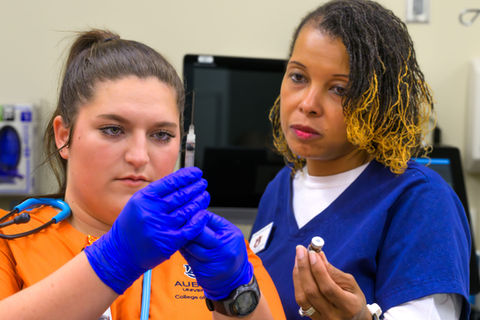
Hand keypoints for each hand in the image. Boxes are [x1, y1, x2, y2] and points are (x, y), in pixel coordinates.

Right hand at [84, 167, 210, 293]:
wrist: (121, 253)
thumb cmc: (131, 228)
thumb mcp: (138, 204)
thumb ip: (157, 194)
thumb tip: (179, 181)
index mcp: (144, 198)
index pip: (171, 182)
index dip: (187, 176)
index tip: (196, 173)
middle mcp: (152, 211)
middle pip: (181, 195)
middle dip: (195, 187)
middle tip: (203, 183)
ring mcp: (161, 227)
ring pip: (187, 210)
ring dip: (199, 201)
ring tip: (205, 195)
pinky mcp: (169, 242)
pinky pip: (190, 228)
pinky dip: (199, 220)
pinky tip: (203, 213)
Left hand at [180, 213, 252, 299]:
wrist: (234, 280)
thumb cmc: (231, 252)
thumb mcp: (231, 234)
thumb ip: (215, 223)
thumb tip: (196, 211)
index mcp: (230, 235)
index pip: (208, 219)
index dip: (196, 215)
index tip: (190, 213)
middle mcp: (222, 248)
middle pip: (198, 232)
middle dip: (188, 226)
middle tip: (181, 221)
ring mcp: (211, 260)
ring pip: (189, 245)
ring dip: (182, 237)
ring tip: (179, 232)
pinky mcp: (201, 270)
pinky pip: (187, 255)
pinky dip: (182, 249)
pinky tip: (180, 244)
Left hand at [293, 245, 370, 319]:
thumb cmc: (354, 299)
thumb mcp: (351, 284)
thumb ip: (333, 271)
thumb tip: (317, 255)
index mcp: (348, 307)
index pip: (328, 288)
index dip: (318, 270)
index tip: (312, 253)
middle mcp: (333, 316)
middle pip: (312, 292)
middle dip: (304, 268)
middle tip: (300, 250)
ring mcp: (321, 319)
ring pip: (302, 297)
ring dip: (298, 274)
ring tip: (298, 257)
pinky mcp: (312, 318)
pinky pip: (300, 300)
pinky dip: (297, 282)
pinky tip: (298, 270)